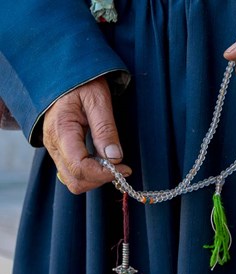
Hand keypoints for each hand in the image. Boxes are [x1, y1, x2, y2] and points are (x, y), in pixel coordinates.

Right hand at [43, 77, 130, 193]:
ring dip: (96, 177)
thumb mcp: (98, 100)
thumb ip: (105, 129)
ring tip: (115, 164)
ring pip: (72, 179)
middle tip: (122, 168)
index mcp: (61, 130)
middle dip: (100, 179)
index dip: (103, 174)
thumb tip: (114, 157)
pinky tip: (104, 161)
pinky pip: (72, 171)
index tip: (125, 168)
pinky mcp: (60, 149)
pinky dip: (90, 172)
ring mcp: (54, 148)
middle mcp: (53, 143)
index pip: (79, 167)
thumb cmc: (82, 82)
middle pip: (74, 179)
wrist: (66, 74)